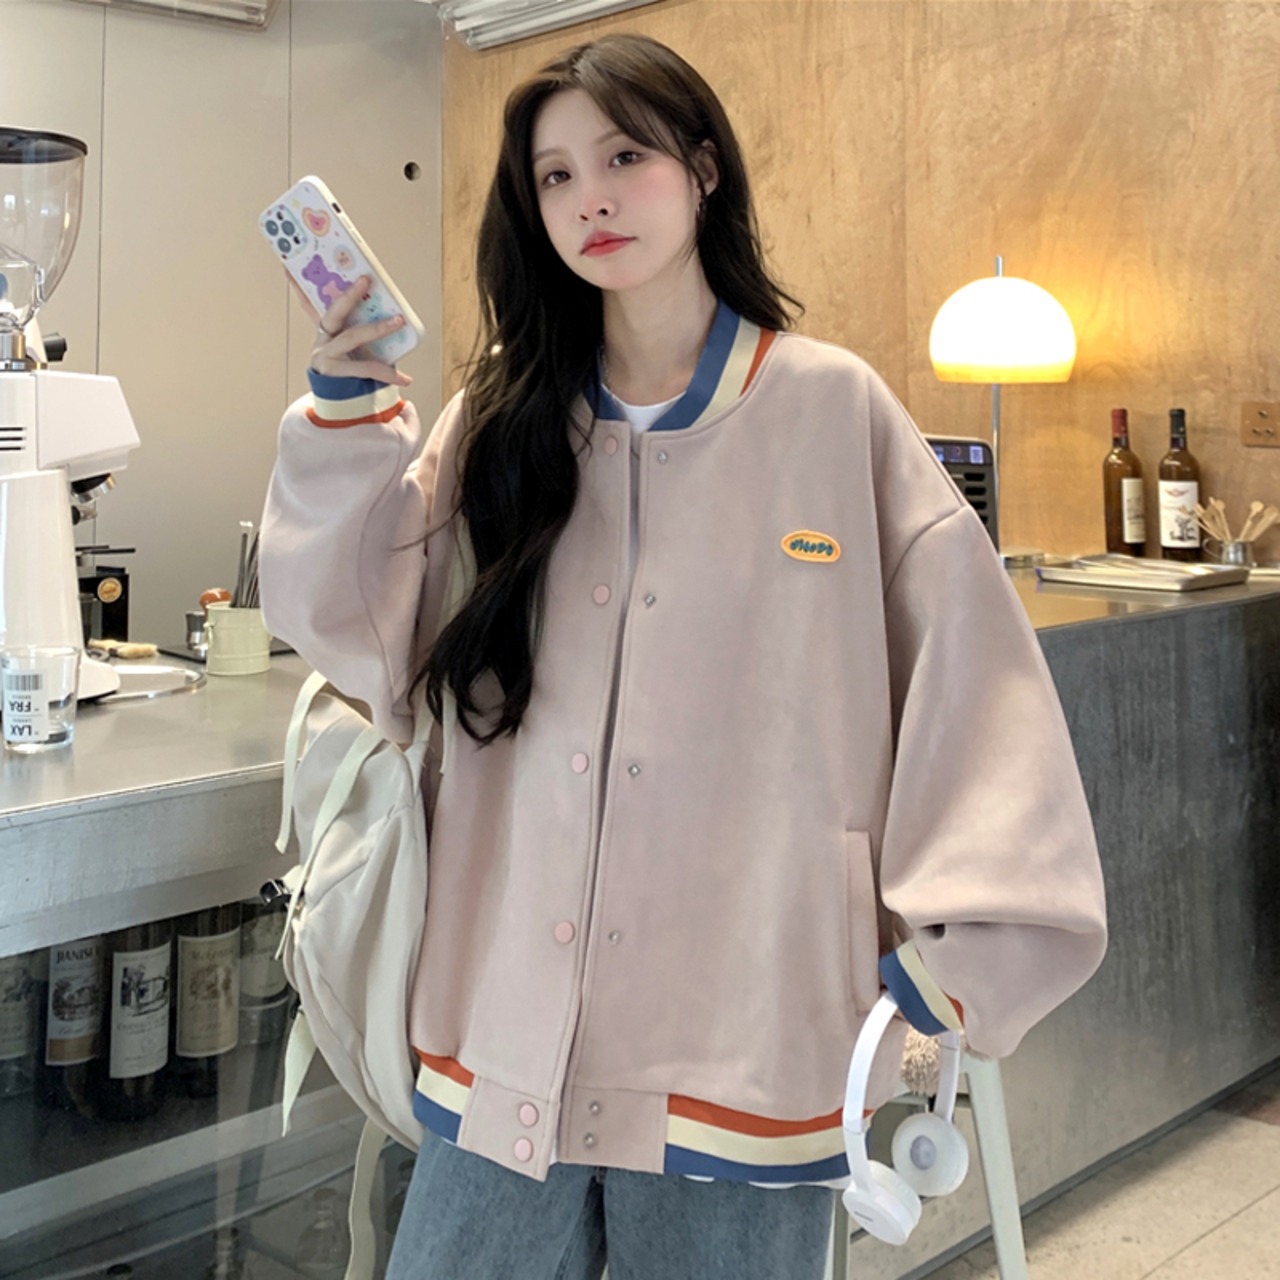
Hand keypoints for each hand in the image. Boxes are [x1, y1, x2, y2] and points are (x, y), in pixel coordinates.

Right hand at [288, 273, 412, 386]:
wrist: (343, 409)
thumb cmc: (352, 375)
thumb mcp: (354, 351)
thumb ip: (360, 332)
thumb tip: (390, 314)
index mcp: (324, 332)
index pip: (309, 304)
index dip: (298, 285)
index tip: (288, 265)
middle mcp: (322, 342)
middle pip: (334, 313)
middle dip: (349, 295)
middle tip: (366, 279)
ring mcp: (327, 358)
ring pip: (352, 337)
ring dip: (378, 327)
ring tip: (399, 321)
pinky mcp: (337, 375)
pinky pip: (367, 368)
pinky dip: (389, 373)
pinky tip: (406, 379)